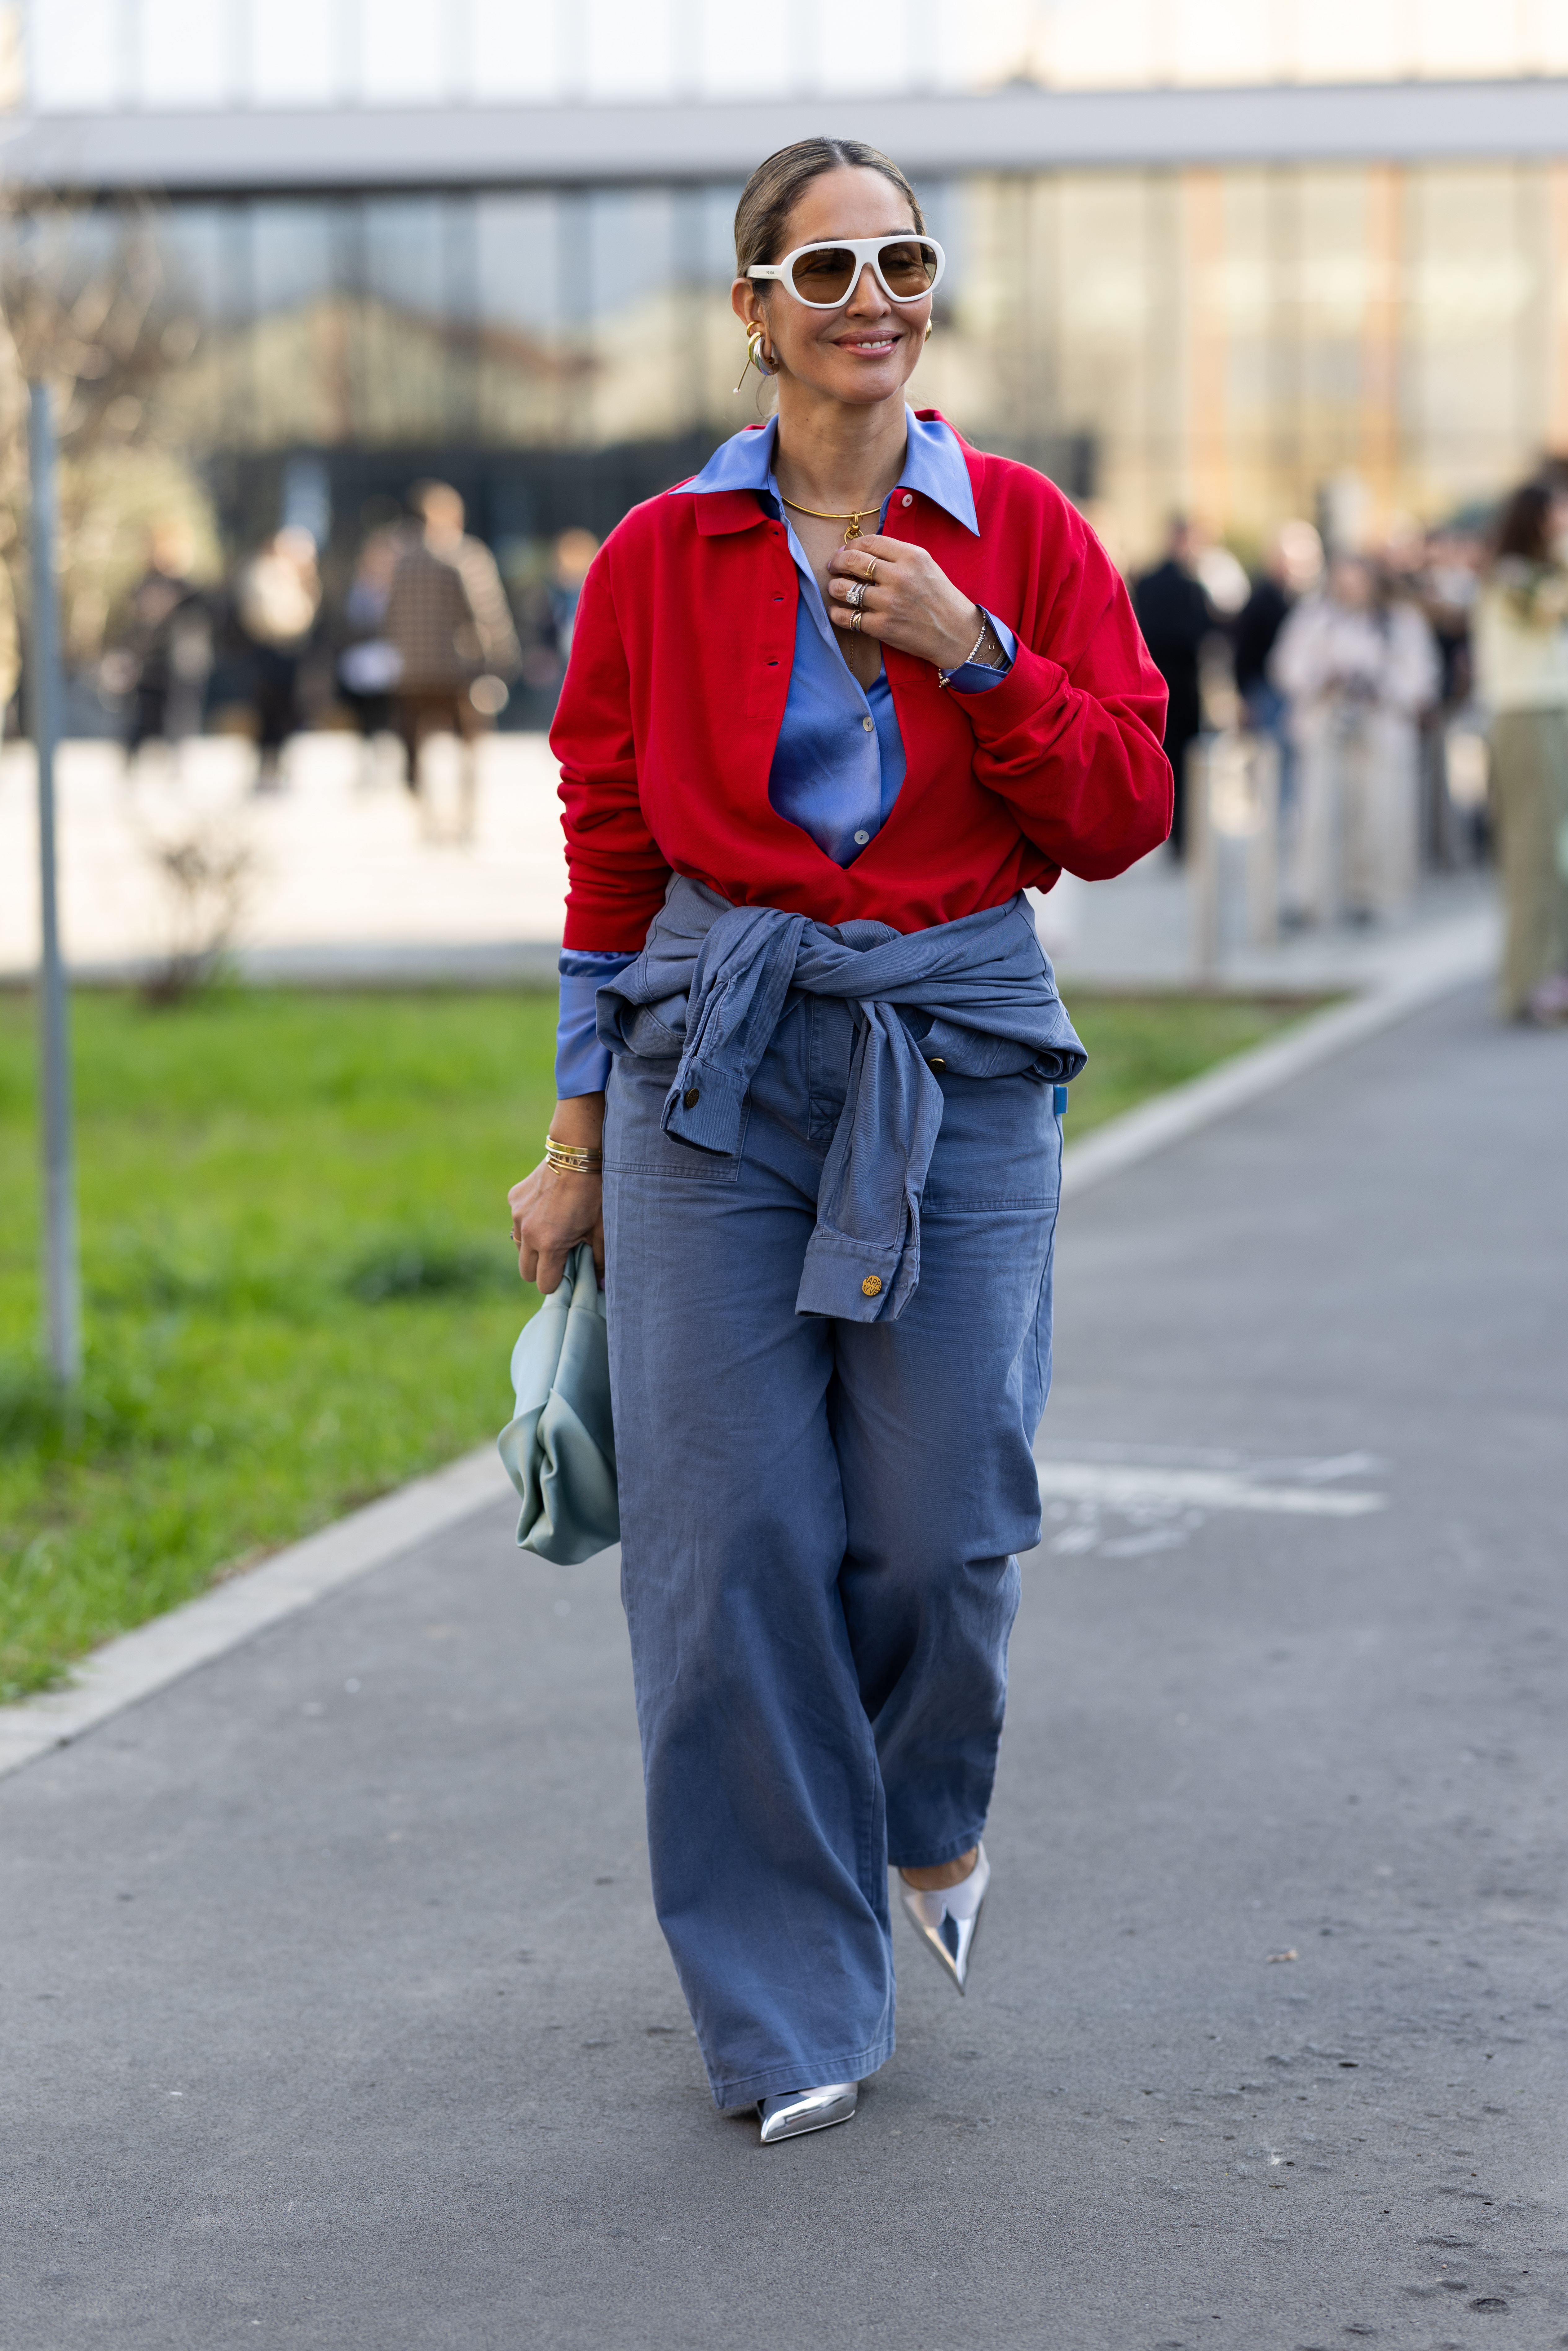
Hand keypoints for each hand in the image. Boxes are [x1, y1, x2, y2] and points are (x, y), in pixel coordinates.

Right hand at [509, 1093, 605, 1294]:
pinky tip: (548, 1207)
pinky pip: (517, 1221)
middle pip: (526, 1271)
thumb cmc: (595, 1193)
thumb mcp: (603, 1230)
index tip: (569, 1270)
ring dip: (533, 1246)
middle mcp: (526, 1232)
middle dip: (542, 1268)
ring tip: (555, 1229)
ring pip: (519, 1246)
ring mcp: (517, 1214)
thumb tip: (602, 1286)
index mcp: (549, 1244)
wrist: (578, 1153)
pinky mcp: (514, 1198)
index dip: (558, 1281)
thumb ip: (599, 1261)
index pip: (544, 1284)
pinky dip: (529, 1221)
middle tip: (562, 1253)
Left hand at [824, 533, 988, 669]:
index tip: (844, 552)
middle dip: (837, 562)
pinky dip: (837, 614)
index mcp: (911, 556)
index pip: (868, 542)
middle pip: (852, 561)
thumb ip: (898, 555)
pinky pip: (848, 617)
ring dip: (835, 587)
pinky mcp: (883, 627)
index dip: (850, 545)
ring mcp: (889, 603)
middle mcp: (899, 577)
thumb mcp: (925, 565)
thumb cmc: (940, 598)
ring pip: (845, 588)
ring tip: (835, 588)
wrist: (955, 633)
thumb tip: (863, 551)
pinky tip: (837, 611)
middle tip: (833, 566)